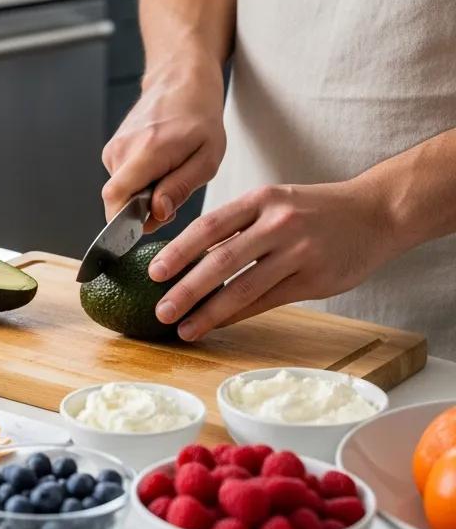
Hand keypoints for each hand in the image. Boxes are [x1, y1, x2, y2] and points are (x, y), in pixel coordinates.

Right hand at [101, 55, 225, 228]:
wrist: (180, 82)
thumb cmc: (199, 119)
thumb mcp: (207, 158)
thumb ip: (179, 189)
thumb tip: (156, 213)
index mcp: (147, 151)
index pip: (115, 196)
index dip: (123, 222)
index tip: (145, 227)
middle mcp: (123, 149)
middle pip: (119, 199)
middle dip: (142, 211)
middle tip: (172, 200)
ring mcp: (114, 147)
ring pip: (121, 191)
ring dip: (143, 195)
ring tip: (169, 174)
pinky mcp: (112, 149)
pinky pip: (122, 179)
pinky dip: (139, 182)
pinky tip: (158, 166)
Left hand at [147, 179, 401, 340]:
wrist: (374, 213)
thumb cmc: (315, 210)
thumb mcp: (274, 202)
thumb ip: (238, 225)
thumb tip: (190, 255)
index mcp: (260, 200)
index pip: (209, 227)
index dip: (178, 251)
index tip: (153, 272)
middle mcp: (277, 224)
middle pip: (221, 260)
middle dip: (186, 288)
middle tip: (161, 308)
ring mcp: (298, 253)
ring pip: (243, 287)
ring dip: (209, 312)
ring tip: (184, 327)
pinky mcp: (315, 280)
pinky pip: (267, 301)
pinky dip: (238, 315)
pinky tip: (218, 325)